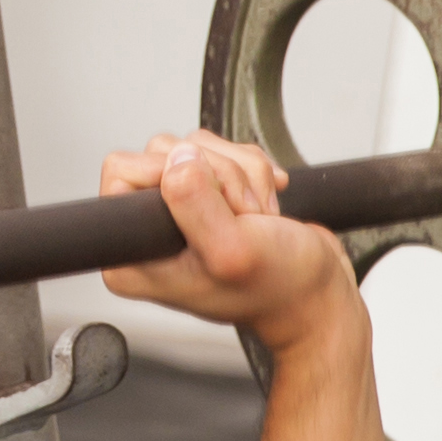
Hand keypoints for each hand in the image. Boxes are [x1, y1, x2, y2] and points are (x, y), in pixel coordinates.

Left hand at [100, 133, 358, 352]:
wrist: (318, 293)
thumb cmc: (280, 287)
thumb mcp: (233, 251)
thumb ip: (194, 202)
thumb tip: (177, 159)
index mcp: (134, 257)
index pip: (123, 171)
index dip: (172, 173)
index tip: (212, 205)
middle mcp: (148, 232)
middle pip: (164, 152)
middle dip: (219, 175)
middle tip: (243, 216)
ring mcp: (178, 210)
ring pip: (197, 147)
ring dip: (241, 174)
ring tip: (257, 217)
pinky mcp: (207, 191)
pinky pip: (221, 149)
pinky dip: (252, 170)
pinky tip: (263, 206)